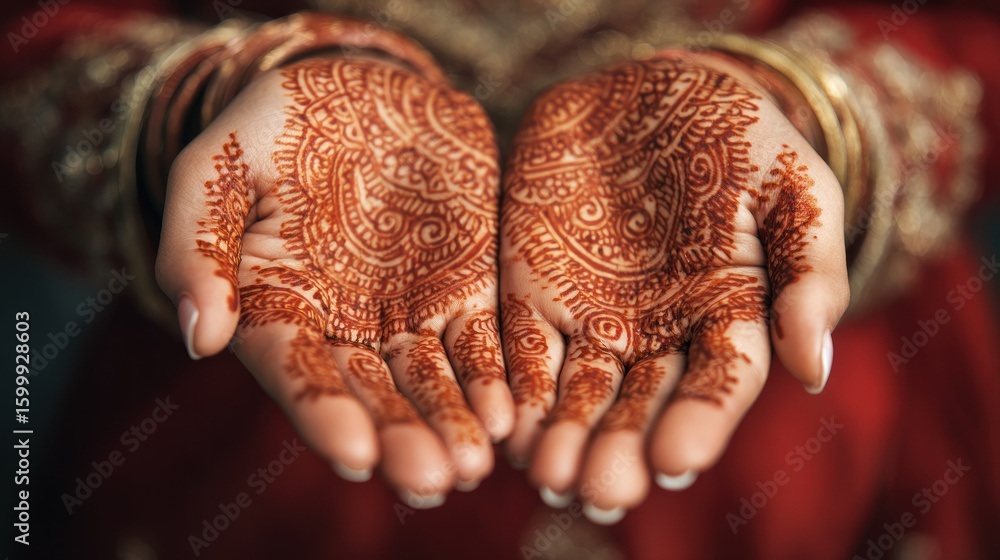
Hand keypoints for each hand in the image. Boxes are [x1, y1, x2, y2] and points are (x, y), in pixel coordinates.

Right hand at [155, 55, 512, 501]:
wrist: (361, 90)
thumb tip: (200, 339)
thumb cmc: (275, 128)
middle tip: (432, 481)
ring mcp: (407, 313)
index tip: (357, 455)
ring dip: (453, 427)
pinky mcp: (464, 289)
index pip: (298, 374)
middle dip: (403, 439)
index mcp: (277, 310)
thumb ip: (195, 247)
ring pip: (431, 383)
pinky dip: (492, 380)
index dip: (325, 414)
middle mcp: (344, 329)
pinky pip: (479, 343)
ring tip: (474, 467)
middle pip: (372, 396)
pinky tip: (509, 415)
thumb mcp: (217, 167)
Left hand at [500, 51, 848, 521]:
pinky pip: (522, 349)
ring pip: (578, 393)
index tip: (676, 459)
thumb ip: (808, 273)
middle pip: (640, 405)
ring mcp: (592, 317)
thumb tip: (811, 371)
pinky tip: (505, 427)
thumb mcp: (792, 185)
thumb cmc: (734, 134)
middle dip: (620, 449)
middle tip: (601, 490)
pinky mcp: (534, 293)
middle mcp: (657, 334)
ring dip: (563, 437)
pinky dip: (513, 388)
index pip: (716, 384)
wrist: (647, 89)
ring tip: (550, 475)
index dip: (699, 421)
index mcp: (726, 317)